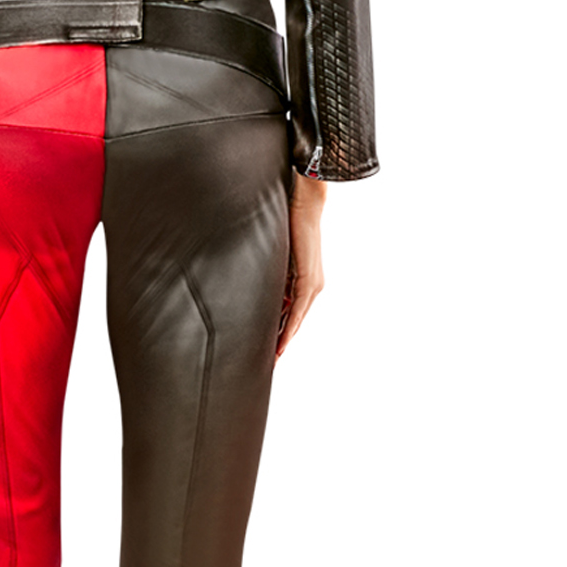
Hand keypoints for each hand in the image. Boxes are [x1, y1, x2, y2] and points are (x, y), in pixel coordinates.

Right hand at [277, 170, 326, 357]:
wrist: (305, 204)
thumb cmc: (290, 223)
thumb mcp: (277, 254)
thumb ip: (271, 272)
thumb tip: (254, 283)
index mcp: (303, 280)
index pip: (291, 312)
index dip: (281, 332)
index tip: (271, 349)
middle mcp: (312, 285)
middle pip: (295, 321)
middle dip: (282, 342)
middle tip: (270, 362)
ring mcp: (312, 284)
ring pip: (297, 319)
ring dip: (285, 339)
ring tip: (273, 357)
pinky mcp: (308, 279)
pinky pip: (298, 309)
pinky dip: (289, 326)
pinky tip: (281, 341)